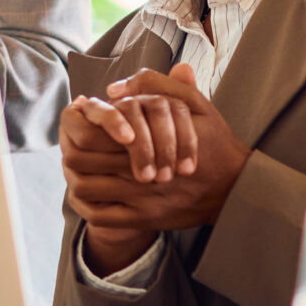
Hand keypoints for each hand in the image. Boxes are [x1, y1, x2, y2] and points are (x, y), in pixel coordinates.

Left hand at [61, 65, 249, 253]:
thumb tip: (115, 88)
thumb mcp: (195, 104)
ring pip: (87, 188)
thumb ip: (158, 86)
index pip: (96, 131)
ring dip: (75, 177)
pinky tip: (86, 195)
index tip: (81, 120)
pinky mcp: (143, 220)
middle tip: (70, 145)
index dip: (81, 124)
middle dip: (71, 150)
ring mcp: (140, 198)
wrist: (235, 187)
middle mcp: (141, 170)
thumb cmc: (214, 141)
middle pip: (84, 159)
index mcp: (149, 137)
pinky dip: (85, 206)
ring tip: (76, 169)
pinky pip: (100, 217)